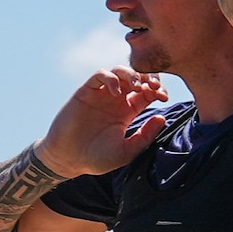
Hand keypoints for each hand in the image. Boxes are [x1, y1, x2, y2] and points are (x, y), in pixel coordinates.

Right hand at [35, 67, 168, 177]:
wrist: (69, 159)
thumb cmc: (97, 159)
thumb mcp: (126, 151)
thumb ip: (145, 136)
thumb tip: (161, 118)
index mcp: (127, 112)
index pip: (147, 92)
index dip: (157, 90)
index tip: (163, 97)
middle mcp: (115, 100)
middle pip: (136, 78)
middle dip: (148, 77)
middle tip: (153, 86)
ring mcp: (100, 94)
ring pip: (120, 71)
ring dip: (131, 74)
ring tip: (136, 86)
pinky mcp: (86, 92)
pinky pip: (100, 75)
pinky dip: (110, 78)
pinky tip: (116, 92)